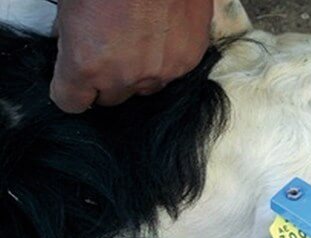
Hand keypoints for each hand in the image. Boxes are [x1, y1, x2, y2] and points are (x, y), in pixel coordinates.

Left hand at [50, 0, 212, 112]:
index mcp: (86, 64)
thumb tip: (71, 40)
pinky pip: (173, 71)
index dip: (70, 90)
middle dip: (105, 80)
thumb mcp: (71, 4)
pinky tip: (162, 31)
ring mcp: (162, 70)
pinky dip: (166, 56)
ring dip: (139, 71)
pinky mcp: (189, 59)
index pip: (71, 103)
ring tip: (139, 39)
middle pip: (111, 99)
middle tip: (108, 51)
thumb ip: (70, 33)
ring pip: (145, 87)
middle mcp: (125, 76)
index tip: (73, 80)